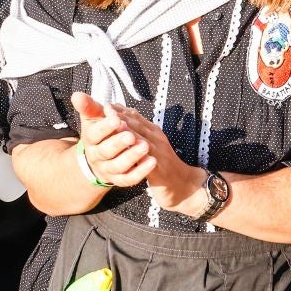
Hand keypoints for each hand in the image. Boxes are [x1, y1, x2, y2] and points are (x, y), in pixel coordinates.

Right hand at [69, 90, 151, 187]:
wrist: (98, 159)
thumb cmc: (99, 133)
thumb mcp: (93, 118)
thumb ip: (88, 106)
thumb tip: (76, 95)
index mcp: (90, 139)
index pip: (94, 134)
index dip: (105, 127)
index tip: (117, 119)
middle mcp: (97, 156)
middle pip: (106, 151)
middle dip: (118, 143)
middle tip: (131, 136)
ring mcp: (108, 169)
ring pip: (118, 166)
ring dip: (131, 156)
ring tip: (145, 147)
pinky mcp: (119, 179)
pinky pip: (129, 178)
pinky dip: (140, 171)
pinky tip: (152, 161)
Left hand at [108, 102, 207, 216]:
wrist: (184, 186)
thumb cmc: (164, 166)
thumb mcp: (152, 147)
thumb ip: (141, 135)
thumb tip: (124, 121)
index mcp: (155, 134)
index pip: (137, 118)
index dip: (122, 110)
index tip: (108, 104)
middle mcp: (157, 140)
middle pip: (138, 125)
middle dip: (121, 116)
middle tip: (106, 108)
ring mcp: (159, 154)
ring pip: (142, 139)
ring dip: (127, 131)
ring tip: (113, 124)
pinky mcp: (159, 170)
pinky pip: (146, 161)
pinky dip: (136, 154)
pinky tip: (125, 152)